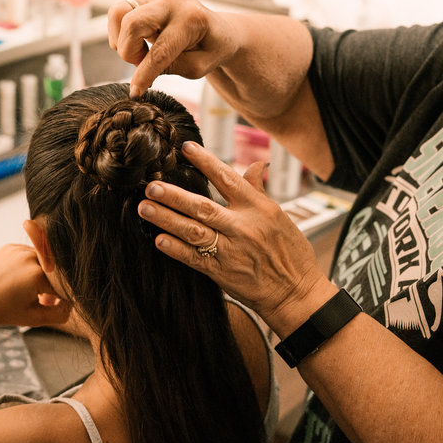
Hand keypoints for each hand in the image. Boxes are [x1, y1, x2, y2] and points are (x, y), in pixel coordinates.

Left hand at [0, 244, 69, 330]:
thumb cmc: (4, 313)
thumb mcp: (35, 318)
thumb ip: (60, 314)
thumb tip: (73, 303)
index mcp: (37, 276)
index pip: (61, 287)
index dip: (57, 300)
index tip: (47, 305)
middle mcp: (29, 258)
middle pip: (54, 272)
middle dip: (50, 286)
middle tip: (39, 299)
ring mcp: (18, 250)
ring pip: (43, 261)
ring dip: (41, 274)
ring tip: (26, 290)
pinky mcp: (10, 247)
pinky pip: (29, 255)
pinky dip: (29, 266)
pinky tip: (17, 280)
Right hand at [107, 0, 240, 96]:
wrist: (219, 31)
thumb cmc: (212, 49)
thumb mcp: (198, 67)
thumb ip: (170, 68)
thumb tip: (140, 76)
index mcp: (192, 19)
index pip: (159, 50)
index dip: (144, 75)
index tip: (136, 92)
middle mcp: (174, 1)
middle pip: (132, 23)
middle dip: (129, 52)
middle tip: (142, 64)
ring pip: (119, 13)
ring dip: (121, 40)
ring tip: (140, 52)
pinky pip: (119, 12)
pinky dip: (121, 32)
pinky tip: (137, 42)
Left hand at [135, 140, 335, 335]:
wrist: (297, 294)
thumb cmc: (291, 253)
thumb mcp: (280, 217)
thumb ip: (258, 191)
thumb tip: (256, 164)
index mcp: (259, 208)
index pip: (228, 179)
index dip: (206, 162)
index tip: (185, 148)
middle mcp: (244, 227)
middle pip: (203, 207)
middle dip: (174, 195)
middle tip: (151, 185)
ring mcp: (231, 251)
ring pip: (194, 231)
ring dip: (167, 219)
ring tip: (145, 208)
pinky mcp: (222, 274)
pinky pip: (194, 259)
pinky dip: (175, 249)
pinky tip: (158, 240)